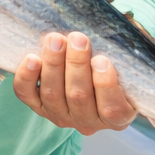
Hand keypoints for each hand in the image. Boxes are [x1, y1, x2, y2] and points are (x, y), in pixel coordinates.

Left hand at [13, 31, 136, 134]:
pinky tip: (32, 58)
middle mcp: (88, 122)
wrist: (88, 74)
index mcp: (117, 117)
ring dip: (53, 64)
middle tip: (77, 38)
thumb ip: (124, 60)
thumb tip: (121, 33)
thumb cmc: (113, 68)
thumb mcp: (127, 69)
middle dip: (77, 64)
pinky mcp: (38, 107)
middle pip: (79, 96)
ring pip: (53, 94)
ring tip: (55, 39)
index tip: (102, 59)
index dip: (106, 85)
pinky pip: (27, 94)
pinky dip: (27, 76)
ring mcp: (60, 115)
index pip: (112, 109)